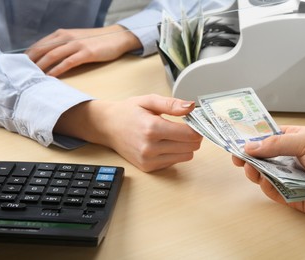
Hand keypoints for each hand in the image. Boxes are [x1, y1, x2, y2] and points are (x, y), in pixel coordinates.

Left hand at [25, 25, 141, 76]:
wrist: (117, 37)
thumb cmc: (96, 41)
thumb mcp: (76, 40)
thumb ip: (63, 46)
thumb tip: (50, 59)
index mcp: (62, 34)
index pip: (40, 44)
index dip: (29, 56)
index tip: (21, 67)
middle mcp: (66, 37)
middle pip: (43, 50)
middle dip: (31, 63)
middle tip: (23, 75)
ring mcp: (76, 45)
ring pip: (52, 55)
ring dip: (41, 67)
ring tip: (33, 78)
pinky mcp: (86, 53)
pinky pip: (68, 62)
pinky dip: (58, 70)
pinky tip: (51, 77)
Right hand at [54, 94, 202, 171]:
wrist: (107, 127)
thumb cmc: (128, 112)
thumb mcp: (149, 101)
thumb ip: (171, 104)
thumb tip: (191, 106)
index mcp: (152, 128)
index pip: (189, 134)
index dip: (197, 128)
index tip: (196, 122)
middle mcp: (150, 147)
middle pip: (191, 147)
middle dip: (194, 137)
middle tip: (187, 127)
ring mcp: (149, 160)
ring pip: (186, 156)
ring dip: (185, 146)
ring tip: (174, 135)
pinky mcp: (148, 167)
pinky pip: (174, 162)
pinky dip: (175, 153)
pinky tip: (165, 143)